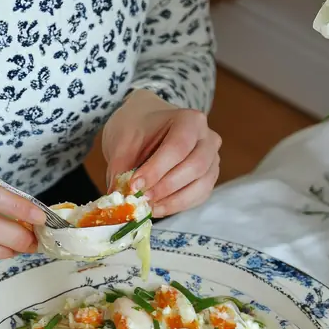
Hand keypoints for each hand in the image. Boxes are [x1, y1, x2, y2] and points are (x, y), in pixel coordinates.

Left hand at [102, 89, 220, 216]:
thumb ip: (120, 167)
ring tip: (148, 206)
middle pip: (195, 167)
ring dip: (173, 201)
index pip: (178, 147)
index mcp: (190, 120)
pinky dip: (178, 205)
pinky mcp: (208, 177)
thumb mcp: (123, 140)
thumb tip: (117, 196)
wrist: (146, 125)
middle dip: (166, 187)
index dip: (156, 169)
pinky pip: (199, 196)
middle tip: (141, 198)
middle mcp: (207, 139)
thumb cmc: (137, 127)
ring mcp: (212, 159)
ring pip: (201, 185)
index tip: (134, 185)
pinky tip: (157, 208)